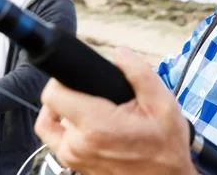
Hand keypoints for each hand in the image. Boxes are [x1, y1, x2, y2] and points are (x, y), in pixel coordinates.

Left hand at [35, 47, 195, 174]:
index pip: (53, 94)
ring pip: (52, 127)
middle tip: (90, 90)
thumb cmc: (166, 147)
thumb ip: (139, 73)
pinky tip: (91, 124)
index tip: (78, 75)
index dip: (62, 78)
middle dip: (67, 93)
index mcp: (96, 125)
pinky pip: (60, 143)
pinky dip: (68, 130)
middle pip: (50, 108)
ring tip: (91, 107)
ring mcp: (75, 160)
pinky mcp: (77, 169)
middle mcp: (78, 145)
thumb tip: (120, 53)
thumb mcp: (163, 103)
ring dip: (65, 112)